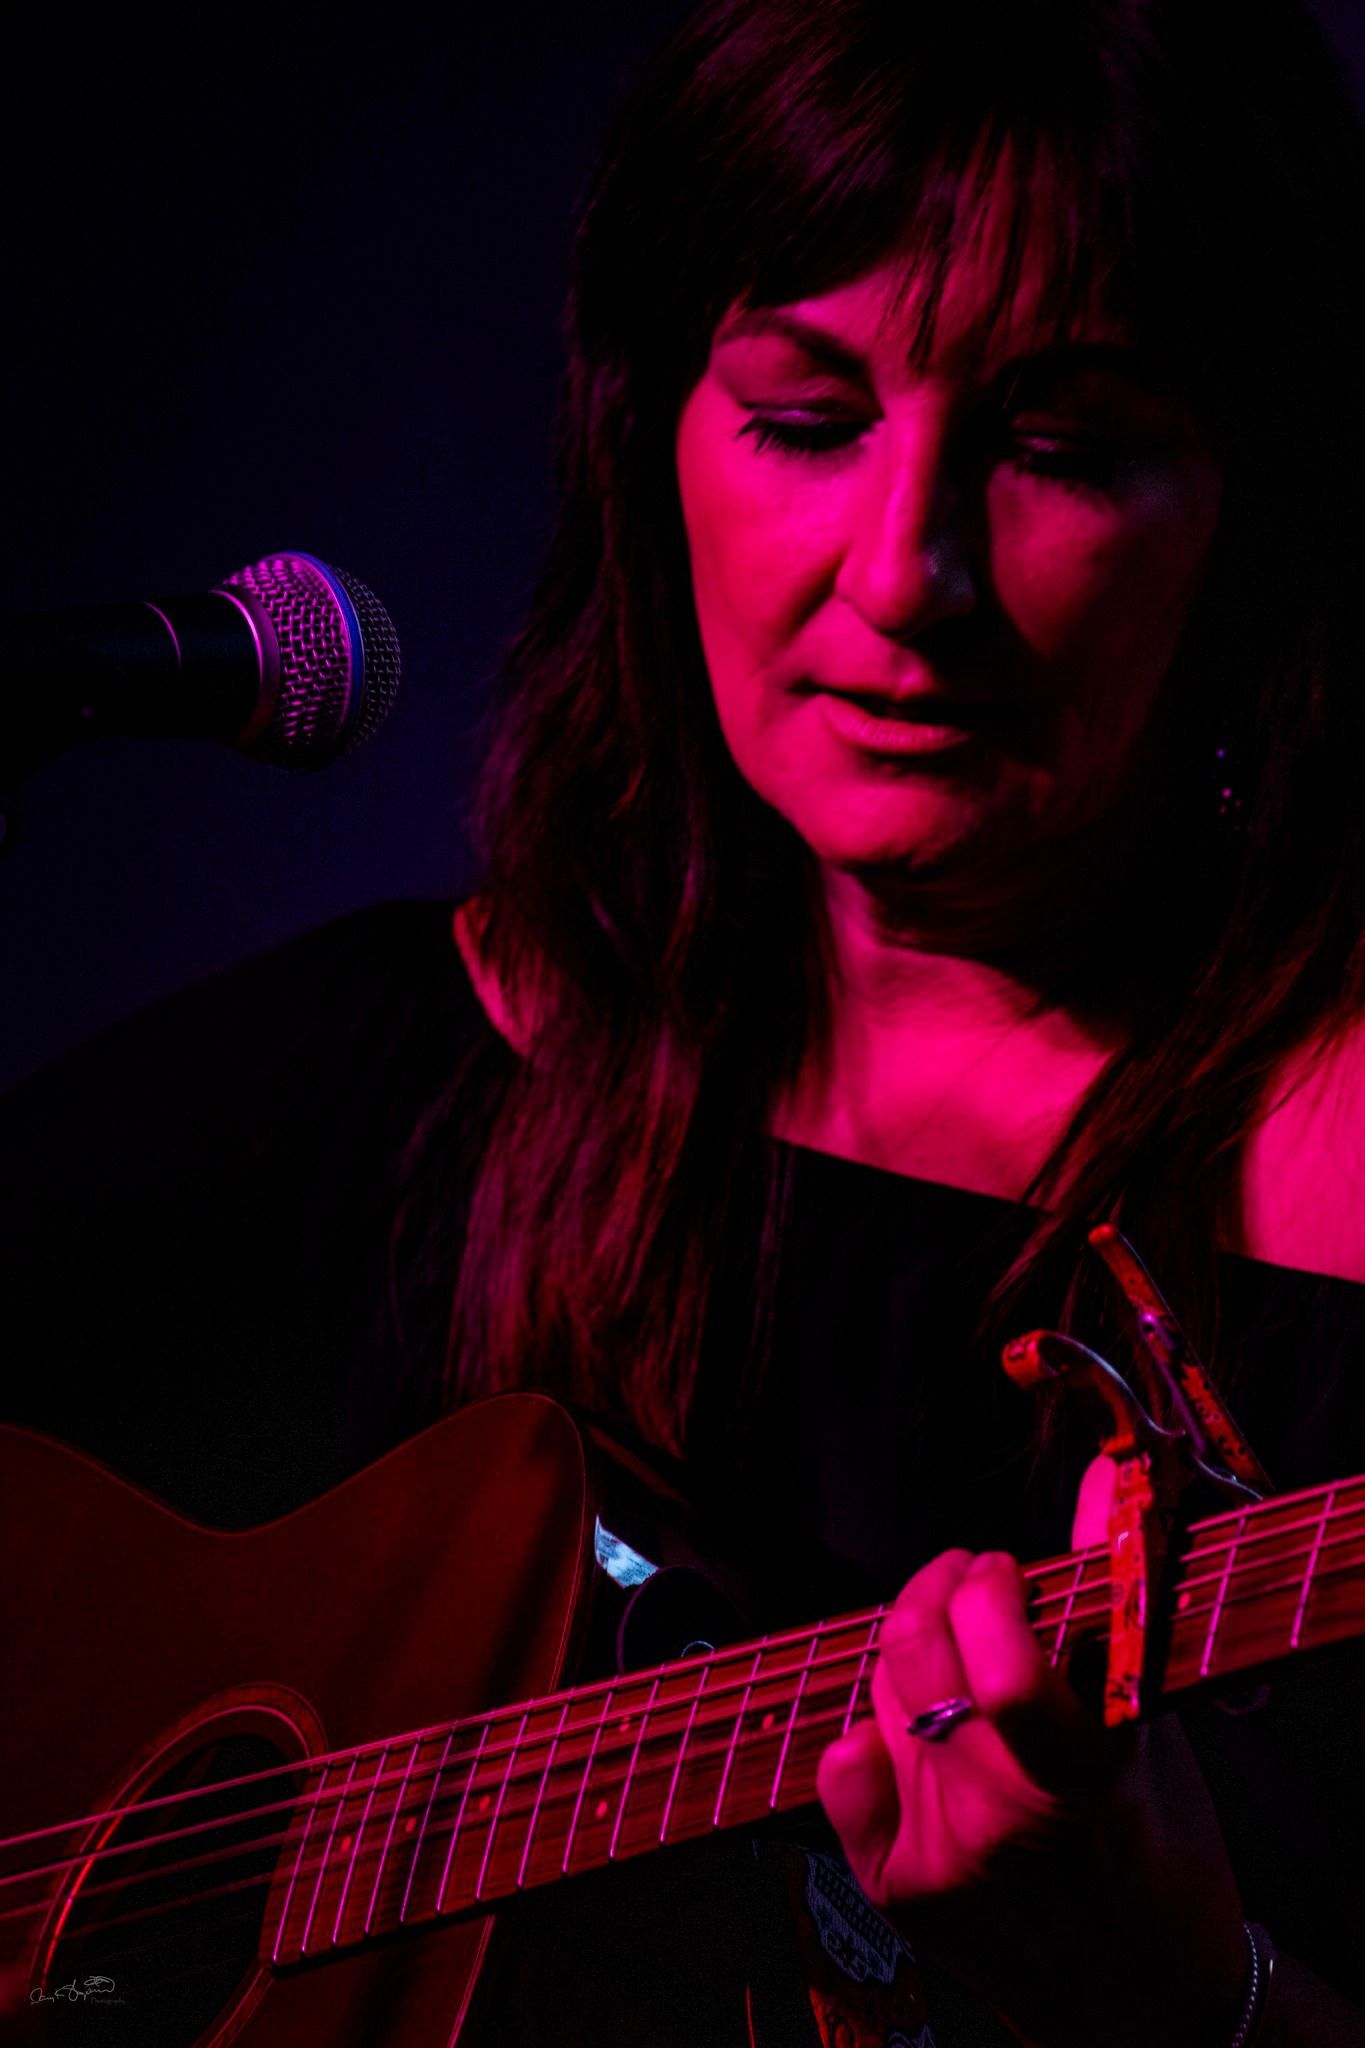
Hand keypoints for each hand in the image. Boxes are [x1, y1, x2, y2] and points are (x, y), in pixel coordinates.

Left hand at [816, 1458, 1247, 2047]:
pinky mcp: (897, 1889)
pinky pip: (846, 1769)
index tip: (1003, 1568)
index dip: (988, 1589)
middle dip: (936, 1591)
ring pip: (882, 1696)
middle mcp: (998, 1818)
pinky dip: (872, 1737)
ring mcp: (940, 1856)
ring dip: (915, 1656)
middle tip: (966, 1581)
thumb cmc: (1159, 1845)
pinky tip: (914, 1734)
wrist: (1141, 1995)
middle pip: (916, 1657)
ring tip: (956, 1659)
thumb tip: (1108, 1479)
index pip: (1001, 1659)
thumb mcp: (1151, 1724)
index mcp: (1080, 1775)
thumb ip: (1117, 1599)